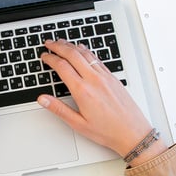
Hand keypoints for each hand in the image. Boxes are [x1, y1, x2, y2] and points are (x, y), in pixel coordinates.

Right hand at [38, 39, 165, 165]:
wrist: (132, 132)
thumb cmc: (108, 131)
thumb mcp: (78, 124)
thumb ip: (58, 109)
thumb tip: (43, 99)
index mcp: (83, 91)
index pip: (62, 66)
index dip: (50, 58)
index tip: (44, 56)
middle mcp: (94, 80)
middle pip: (73, 54)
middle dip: (58, 46)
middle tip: (49, 43)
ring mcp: (105, 77)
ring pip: (86, 54)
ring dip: (72, 45)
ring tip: (62, 42)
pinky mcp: (112, 78)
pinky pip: (97, 59)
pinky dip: (86, 51)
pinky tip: (82, 49)